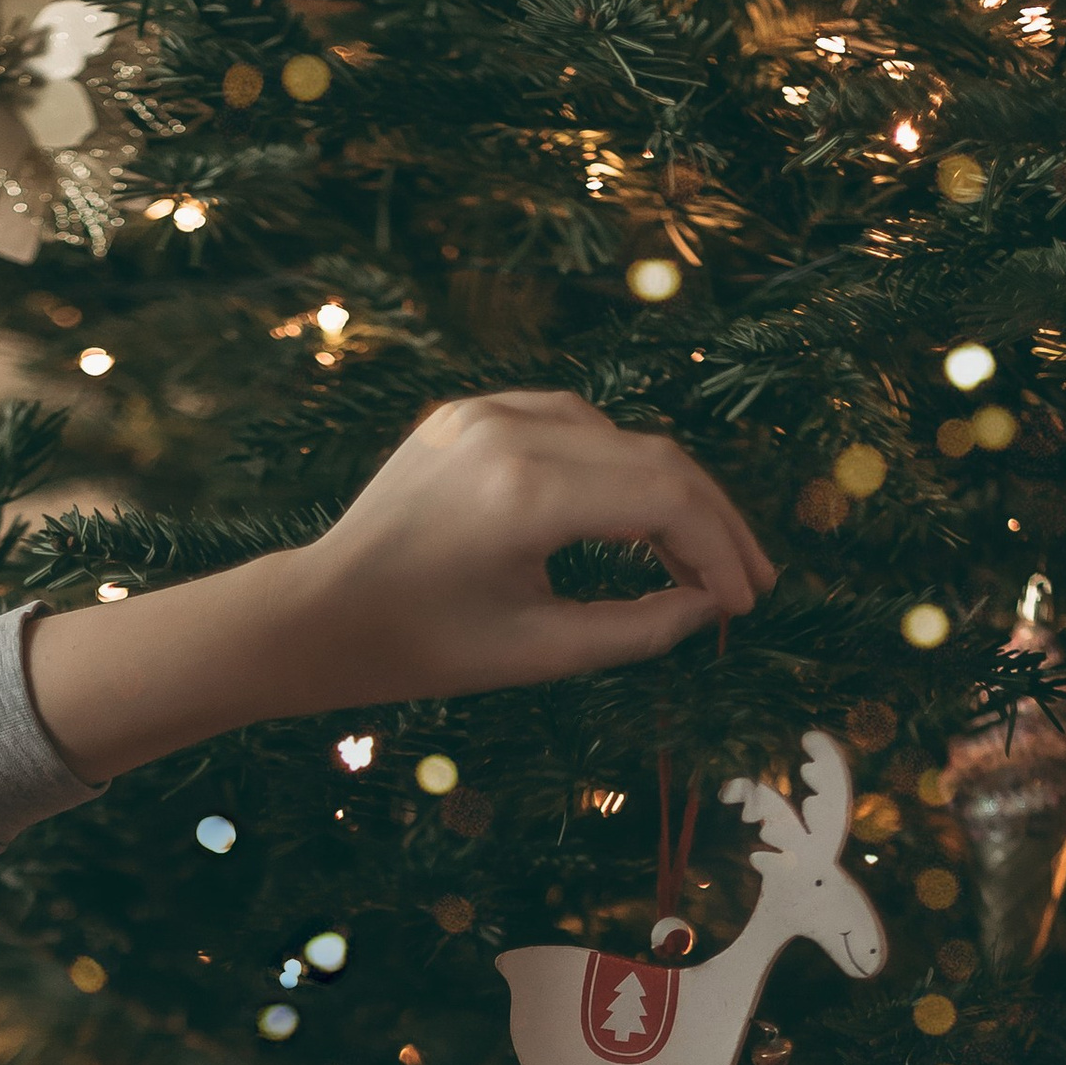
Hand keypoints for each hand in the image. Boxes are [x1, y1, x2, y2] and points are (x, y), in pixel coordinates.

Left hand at [21, 391, 771, 781]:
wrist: (318, 613)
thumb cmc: (420, 647)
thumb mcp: (537, 653)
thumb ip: (636, 630)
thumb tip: (707, 608)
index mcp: (524, 493)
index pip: (663, 498)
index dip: (718, 551)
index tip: (742, 604)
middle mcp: (509, 432)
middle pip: (654, 458)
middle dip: (709, 524)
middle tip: (747, 582)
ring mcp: (485, 411)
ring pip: (618, 435)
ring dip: (666, 493)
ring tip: (695, 560)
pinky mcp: (468, 411)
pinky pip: (569, 422)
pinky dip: (613, 465)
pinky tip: (634, 517)